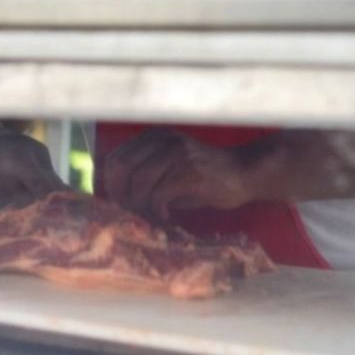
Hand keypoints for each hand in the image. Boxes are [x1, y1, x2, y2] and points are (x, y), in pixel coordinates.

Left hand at [103, 128, 256, 218]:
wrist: (244, 173)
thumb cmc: (205, 176)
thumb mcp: (170, 167)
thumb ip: (145, 175)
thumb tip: (117, 197)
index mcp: (154, 138)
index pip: (115, 158)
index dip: (110, 183)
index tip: (118, 202)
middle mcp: (163, 141)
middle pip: (122, 168)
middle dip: (121, 195)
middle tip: (130, 212)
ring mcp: (177, 154)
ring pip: (139, 182)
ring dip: (140, 205)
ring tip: (150, 216)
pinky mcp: (190, 172)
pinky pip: (159, 194)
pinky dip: (157, 210)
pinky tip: (166, 217)